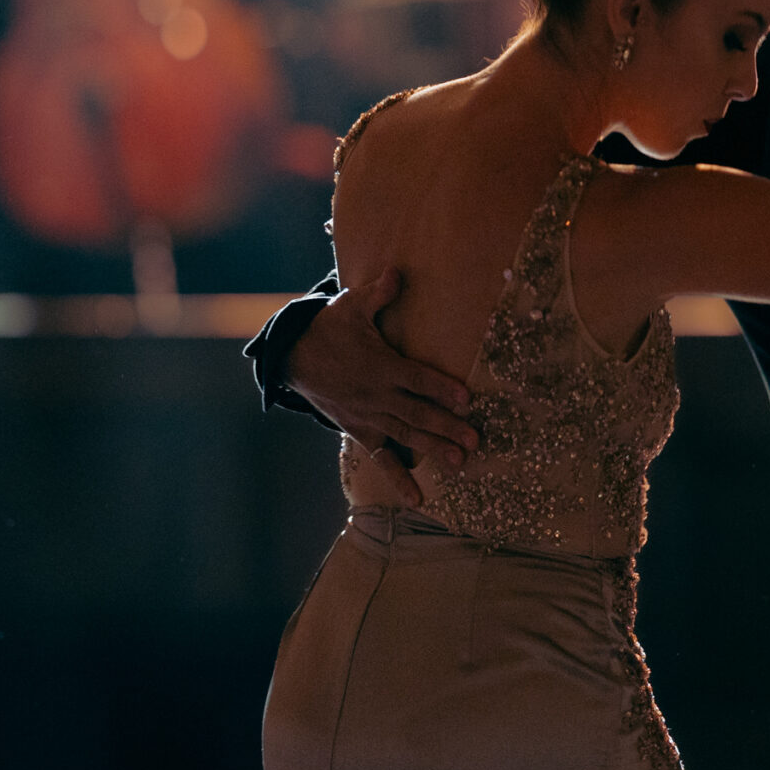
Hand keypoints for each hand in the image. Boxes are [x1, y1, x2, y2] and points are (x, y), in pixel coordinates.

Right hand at [286, 268, 479, 469]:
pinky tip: (418, 498)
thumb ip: (378, 294)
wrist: (294, 358)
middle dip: (447, 427)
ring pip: (405, 437)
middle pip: (417, 414)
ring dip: (433, 450)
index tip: (466, 400)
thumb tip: (398, 272)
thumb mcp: (351, 306)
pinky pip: (382, 458)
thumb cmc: (330, 328)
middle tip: (475, 441)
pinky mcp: (361, 431)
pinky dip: (399, 478)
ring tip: (460, 463)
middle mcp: (378, 396)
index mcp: (381, 366)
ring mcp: (369, 417)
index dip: (442, 389)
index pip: (418, 379)